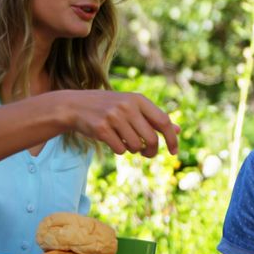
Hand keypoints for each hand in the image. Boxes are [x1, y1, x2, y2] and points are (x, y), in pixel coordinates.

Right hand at [61, 90, 179, 156]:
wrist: (76, 106)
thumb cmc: (109, 107)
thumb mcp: (132, 107)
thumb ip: (153, 118)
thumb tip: (177, 130)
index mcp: (138, 99)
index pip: (163, 121)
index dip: (171, 138)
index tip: (174, 152)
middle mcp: (127, 106)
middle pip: (151, 139)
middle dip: (151, 151)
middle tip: (147, 153)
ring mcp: (113, 117)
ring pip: (135, 147)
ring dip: (133, 149)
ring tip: (124, 140)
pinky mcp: (101, 129)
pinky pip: (120, 150)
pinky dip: (119, 149)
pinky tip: (111, 140)